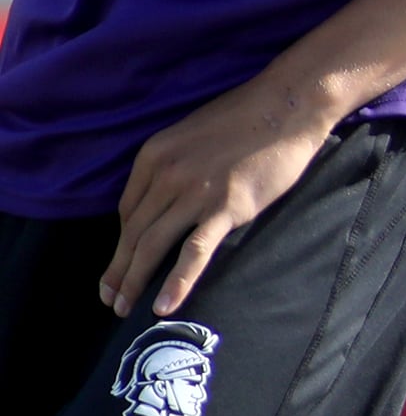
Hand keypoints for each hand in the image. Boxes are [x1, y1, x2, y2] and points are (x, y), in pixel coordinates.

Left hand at [106, 73, 342, 315]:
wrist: (287, 106)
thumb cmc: (246, 116)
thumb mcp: (192, 135)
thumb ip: (175, 164)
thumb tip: (172, 196)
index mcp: (153, 156)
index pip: (129, 210)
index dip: (123, 242)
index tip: (122, 264)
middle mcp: (166, 176)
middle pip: (133, 233)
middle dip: (117, 270)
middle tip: (109, 298)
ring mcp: (195, 194)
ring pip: (153, 246)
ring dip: (134, 281)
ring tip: (124, 308)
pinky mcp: (226, 209)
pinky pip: (194, 252)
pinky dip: (176, 282)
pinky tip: (163, 306)